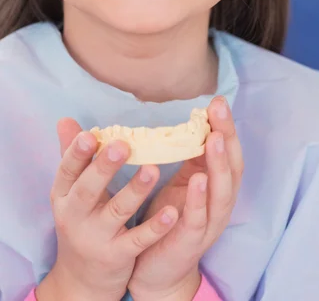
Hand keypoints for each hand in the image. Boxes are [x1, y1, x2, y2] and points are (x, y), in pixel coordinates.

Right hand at [36, 119, 178, 300]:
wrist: (82, 280)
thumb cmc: (82, 221)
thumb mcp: (72, 192)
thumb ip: (74, 157)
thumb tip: (65, 119)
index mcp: (64, 196)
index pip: (66, 171)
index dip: (76, 154)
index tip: (90, 134)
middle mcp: (75, 217)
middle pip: (88, 190)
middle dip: (103, 168)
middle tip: (122, 145)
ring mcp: (97, 238)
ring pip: (117, 212)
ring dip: (135, 190)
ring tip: (154, 170)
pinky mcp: (118, 256)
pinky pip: (138, 239)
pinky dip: (155, 227)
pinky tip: (172, 212)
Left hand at [128, 96, 243, 300]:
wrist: (158, 269)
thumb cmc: (171, 218)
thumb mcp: (184, 182)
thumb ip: (191, 156)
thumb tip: (194, 120)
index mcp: (217, 184)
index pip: (228, 151)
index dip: (226, 126)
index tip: (218, 100)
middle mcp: (220, 202)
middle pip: (232, 167)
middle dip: (228, 137)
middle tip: (219, 110)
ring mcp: (210, 222)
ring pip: (222, 192)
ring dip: (220, 165)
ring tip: (215, 139)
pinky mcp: (192, 241)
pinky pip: (199, 219)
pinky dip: (200, 200)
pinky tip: (198, 181)